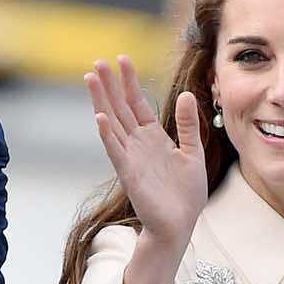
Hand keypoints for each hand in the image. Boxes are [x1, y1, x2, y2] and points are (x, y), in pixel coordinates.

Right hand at [87, 55, 205, 250]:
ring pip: (112, 123)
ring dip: (101, 101)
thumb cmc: (186, 194)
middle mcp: (138, 144)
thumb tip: (186, 94)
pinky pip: (116, 150)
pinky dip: (107, 134)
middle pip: (119, 108)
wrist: (179, 224)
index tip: (122, 59)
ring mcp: (131, 157)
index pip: (138, 103)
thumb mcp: (192, 152)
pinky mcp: (129, 173)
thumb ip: (187, 125)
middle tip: (97, 62)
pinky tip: (100, 117)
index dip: (130, 82)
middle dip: (109, 85)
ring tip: (91, 79)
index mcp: (153, 137)